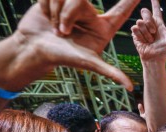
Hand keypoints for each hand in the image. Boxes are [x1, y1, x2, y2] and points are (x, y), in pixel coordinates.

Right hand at [13, 0, 138, 89]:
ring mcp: (73, 5)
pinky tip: (47, 17)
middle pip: (82, 1)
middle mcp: (90, 14)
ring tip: (55, 28)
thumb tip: (131, 88)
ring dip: (56, 13)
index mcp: (102, 27)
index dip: (130, 1)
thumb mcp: (89, 62)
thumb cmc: (62, 57)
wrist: (34, 49)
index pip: (121, 11)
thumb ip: (111, 72)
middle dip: (67, 15)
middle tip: (63, 32)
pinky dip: (47, 7)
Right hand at [131, 0, 165, 61]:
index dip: (154, 2)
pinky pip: (135, 28)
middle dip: (149, 21)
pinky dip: (141, 36)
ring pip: (140, 21)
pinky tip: (144, 41)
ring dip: (146, 33)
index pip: (156, 10)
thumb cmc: (164, 49)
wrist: (154, 57)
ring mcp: (141, 27)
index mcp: (158, 23)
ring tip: (150, 40)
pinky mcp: (135, 32)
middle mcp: (149, 23)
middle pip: (145, 12)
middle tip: (154, 32)